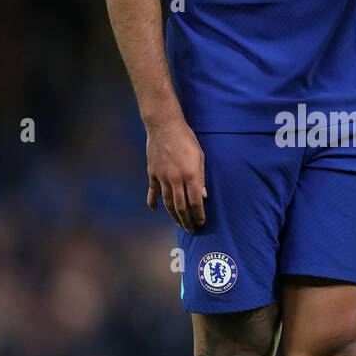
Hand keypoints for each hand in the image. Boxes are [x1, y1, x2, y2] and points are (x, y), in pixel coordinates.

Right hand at [145, 114, 205, 231]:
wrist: (164, 126)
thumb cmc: (186, 139)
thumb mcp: (200, 156)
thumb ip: (201, 177)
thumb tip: (203, 196)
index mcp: (190, 174)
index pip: (195, 201)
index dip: (198, 214)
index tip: (201, 223)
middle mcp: (176, 179)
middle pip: (181, 206)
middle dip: (187, 220)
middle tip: (191, 230)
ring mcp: (162, 177)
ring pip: (167, 202)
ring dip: (174, 216)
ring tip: (179, 224)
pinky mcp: (152, 173)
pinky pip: (152, 192)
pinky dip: (153, 202)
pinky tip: (154, 210)